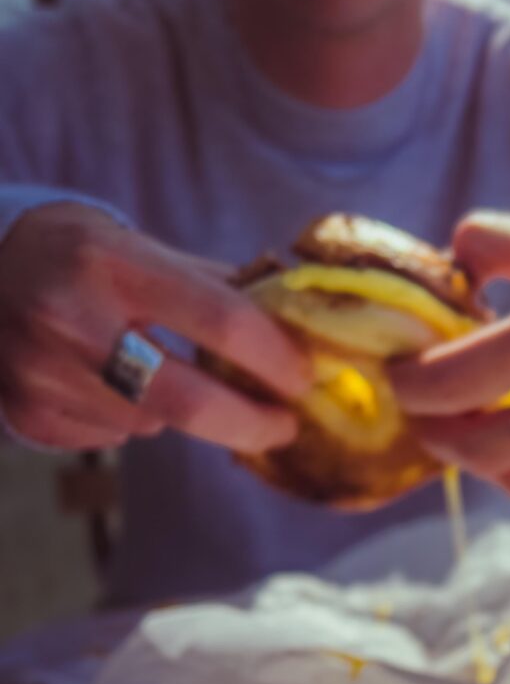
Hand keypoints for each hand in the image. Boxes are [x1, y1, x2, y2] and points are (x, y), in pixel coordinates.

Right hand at [0, 203, 309, 452]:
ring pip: (152, 422)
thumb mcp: (135, 246)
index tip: (304, 378)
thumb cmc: (73, 254)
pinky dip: (127, 419)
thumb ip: (213, 285)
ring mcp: (45, 373)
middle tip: (282, 427)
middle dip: (250, 423)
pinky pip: (112, 437)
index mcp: (110, 263)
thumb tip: (295, 326)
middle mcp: (72, 319)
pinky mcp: (31, 415)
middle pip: (191, 401)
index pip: (220, 321)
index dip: (275, 358)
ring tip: (156, 373)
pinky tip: (104, 384)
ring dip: (176, 410)